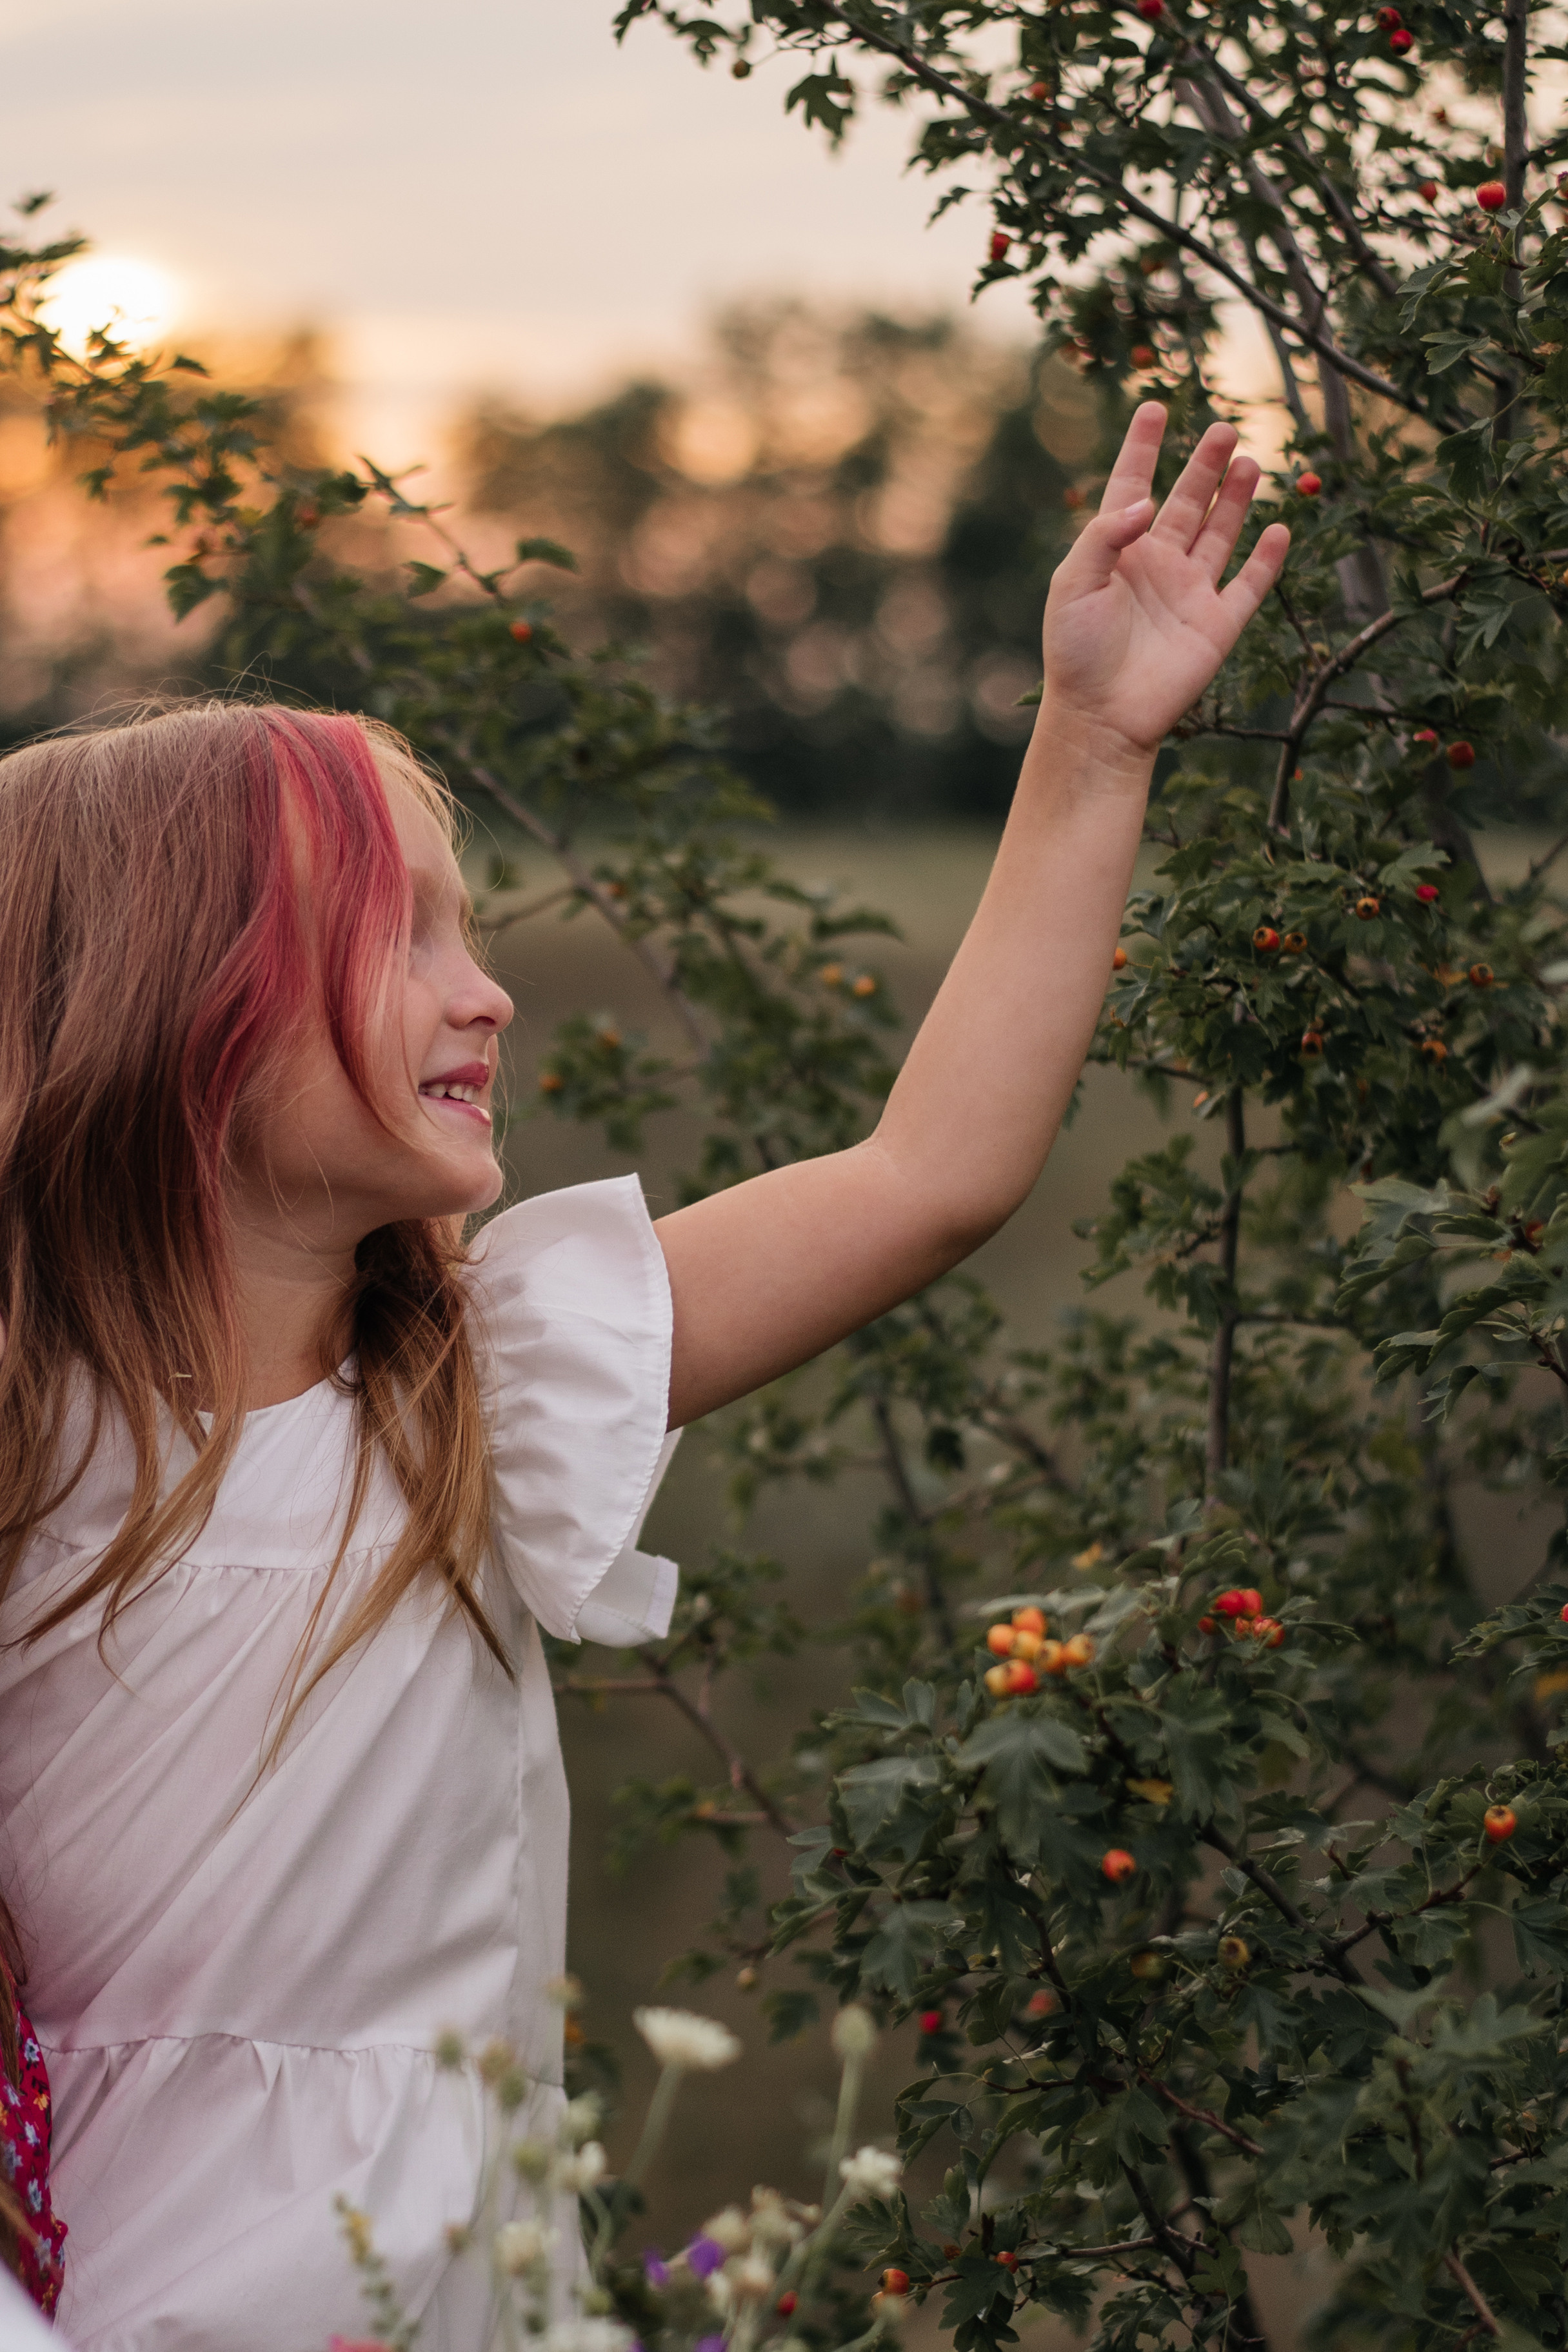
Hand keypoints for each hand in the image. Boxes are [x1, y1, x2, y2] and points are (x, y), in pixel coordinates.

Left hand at [1039, 404, 1289, 768]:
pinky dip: (1268, 558)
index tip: (1154, 405)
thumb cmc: (1075, 651)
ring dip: (1236, 498)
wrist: (1100, 717)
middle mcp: (1158, 564)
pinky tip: (1280, 527)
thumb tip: (1147, 501)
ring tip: (1248, 461)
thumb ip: (1104, 536)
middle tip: (1223, 428)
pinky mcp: (1218, 624)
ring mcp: (1191, 592)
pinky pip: (1249, 584)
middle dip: (1205, 464)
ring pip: (1221, 533)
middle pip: (1189, 501)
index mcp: (1119, 551)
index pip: (1132, 486)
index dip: (1143, 447)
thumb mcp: (1072, 584)